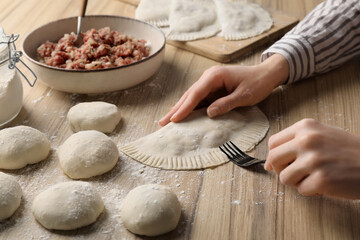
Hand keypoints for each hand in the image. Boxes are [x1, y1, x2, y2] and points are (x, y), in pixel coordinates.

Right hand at [158, 54, 288, 125]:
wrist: (266, 74)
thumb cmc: (257, 83)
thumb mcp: (244, 95)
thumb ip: (226, 104)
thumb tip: (208, 113)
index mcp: (215, 76)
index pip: (196, 93)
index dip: (185, 107)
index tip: (175, 119)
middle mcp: (209, 78)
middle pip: (189, 95)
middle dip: (175, 109)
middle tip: (162, 122)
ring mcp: (209, 83)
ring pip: (191, 97)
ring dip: (179, 109)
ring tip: (166, 121)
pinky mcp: (212, 89)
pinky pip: (198, 100)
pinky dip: (189, 108)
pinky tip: (181, 116)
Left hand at [265, 119, 359, 198]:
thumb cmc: (347, 151)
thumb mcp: (322, 135)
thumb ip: (295, 142)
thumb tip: (269, 162)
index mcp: (305, 127)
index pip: (273, 142)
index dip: (273, 156)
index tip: (277, 164)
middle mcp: (307, 141)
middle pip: (273, 159)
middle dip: (279, 169)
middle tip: (293, 173)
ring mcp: (314, 160)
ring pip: (284, 178)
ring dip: (296, 182)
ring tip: (312, 177)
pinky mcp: (321, 179)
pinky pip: (301, 190)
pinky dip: (311, 190)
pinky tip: (324, 183)